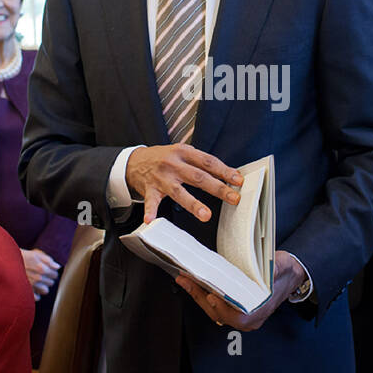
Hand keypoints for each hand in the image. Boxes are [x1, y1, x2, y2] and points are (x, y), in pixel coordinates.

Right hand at [22, 248, 60, 297]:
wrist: (6, 262)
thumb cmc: (22, 257)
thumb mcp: (35, 254)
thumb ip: (48, 260)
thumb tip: (58, 267)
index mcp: (41, 268)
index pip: (54, 275)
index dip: (53, 272)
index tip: (49, 270)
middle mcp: (37, 278)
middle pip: (51, 283)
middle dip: (49, 279)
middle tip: (43, 275)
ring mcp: (31, 286)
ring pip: (45, 291)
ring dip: (44, 286)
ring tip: (39, 282)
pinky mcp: (26, 291)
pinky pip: (37, 298)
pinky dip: (37, 294)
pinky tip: (34, 289)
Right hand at [126, 144, 243, 223]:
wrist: (134, 160)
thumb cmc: (163, 157)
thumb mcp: (182, 152)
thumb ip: (200, 161)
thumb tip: (226, 173)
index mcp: (183, 152)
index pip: (208, 162)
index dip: (224, 171)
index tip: (238, 180)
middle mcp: (173, 164)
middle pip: (198, 177)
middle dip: (218, 188)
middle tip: (233, 198)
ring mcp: (161, 178)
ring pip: (179, 192)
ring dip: (193, 204)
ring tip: (205, 215)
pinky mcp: (149, 189)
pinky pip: (150, 202)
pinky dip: (150, 211)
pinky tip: (151, 221)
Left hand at [176, 250, 305, 331]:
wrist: (289, 275)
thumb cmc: (285, 273)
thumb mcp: (282, 267)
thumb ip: (275, 270)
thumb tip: (270, 270)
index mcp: (260, 311)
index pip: (238, 317)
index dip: (223, 308)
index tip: (212, 296)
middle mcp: (249, 318)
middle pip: (219, 313)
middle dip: (200, 296)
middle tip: (187, 280)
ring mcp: (240, 314)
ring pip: (214, 310)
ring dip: (198, 294)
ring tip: (185, 278)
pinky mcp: (233, 307)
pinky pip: (215, 305)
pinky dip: (203, 293)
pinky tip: (195, 282)